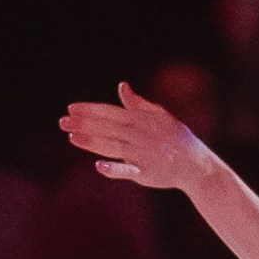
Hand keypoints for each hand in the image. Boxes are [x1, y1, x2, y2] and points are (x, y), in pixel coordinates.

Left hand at [60, 82, 211, 190]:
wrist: (196, 164)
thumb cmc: (178, 138)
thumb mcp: (160, 115)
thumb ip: (138, 103)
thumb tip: (122, 86)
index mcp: (141, 120)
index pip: (110, 112)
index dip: (90, 110)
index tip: (71, 108)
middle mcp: (139, 135)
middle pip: (106, 127)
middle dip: (84, 124)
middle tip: (61, 122)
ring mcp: (141, 154)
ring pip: (111, 146)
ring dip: (91, 142)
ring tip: (72, 137)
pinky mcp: (145, 172)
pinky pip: (127, 170)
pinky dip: (114, 169)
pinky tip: (98, 166)